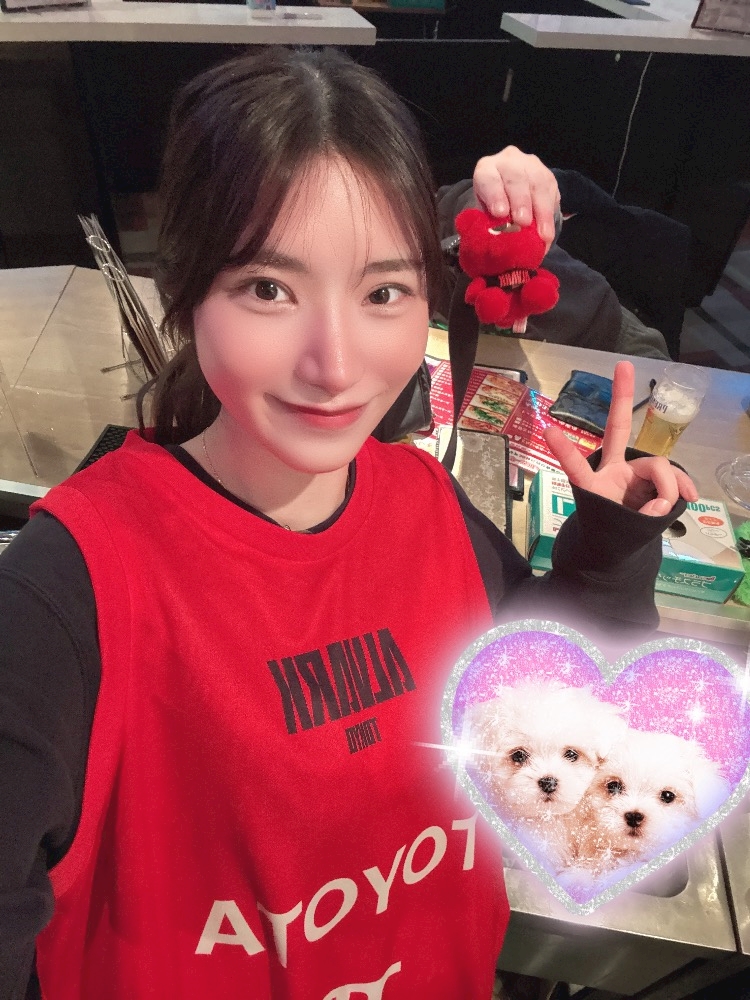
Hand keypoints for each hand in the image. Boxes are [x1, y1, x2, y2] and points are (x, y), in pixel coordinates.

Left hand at [473, 147, 559, 249]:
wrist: (511, 196)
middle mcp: (508, 162)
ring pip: (537, 184)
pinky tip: (548, 232)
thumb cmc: (494, 208)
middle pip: (516, 178)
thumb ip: (487, 222)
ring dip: (540, 211)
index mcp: (486, 169)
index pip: (489, 178)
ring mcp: (530, 165)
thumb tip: (493, 240)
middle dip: (520, 201)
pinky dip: (550, 215)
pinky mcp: (548, 176)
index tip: (500, 213)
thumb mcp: (485, 214)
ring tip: (541, 234)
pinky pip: (551, 193)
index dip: (495, 195)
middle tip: (522, 222)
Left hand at [543, 361, 698, 515]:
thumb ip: (646, 513)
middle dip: (622, 397)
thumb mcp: (619, 526)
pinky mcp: (656, 482)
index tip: (548, 431)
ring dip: (667, 491)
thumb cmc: (613, 529)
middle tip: (623, 366)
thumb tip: (666, 504)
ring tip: (659, 513)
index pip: (576, 466)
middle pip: (618, 429)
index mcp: (594, 482)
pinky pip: (675, 477)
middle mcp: (614, 469)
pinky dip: (683, 487)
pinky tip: (690, 497)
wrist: (624, 543)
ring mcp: (635, 472)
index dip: (564, 450)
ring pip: (658, 467)